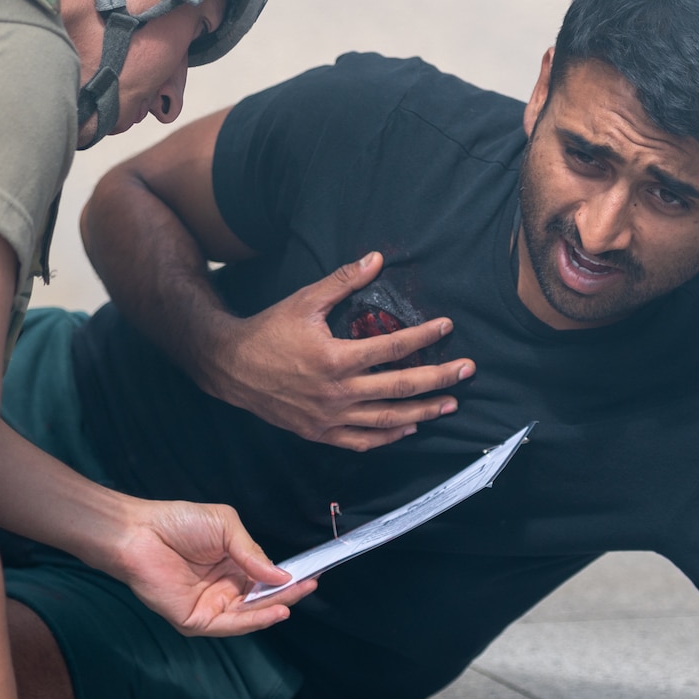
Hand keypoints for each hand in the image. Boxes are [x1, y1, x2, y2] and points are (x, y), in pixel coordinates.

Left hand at [107, 498, 314, 635]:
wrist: (140, 533)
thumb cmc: (179, 523)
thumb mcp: (226, 528)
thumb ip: (253, 553)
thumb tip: (282, 575)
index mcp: (231, 566)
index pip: (265, 578)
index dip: (287, 578)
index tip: (311, 574)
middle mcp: (223, 589)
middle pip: (261, 599)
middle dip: (286, 593)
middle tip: (310, 585)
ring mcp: (210, 606)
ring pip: (250, 615)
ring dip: (274, 608)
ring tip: (296, 597)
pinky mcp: (196, 620)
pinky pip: (230, 624)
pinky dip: (255, 620)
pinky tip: (275, 610)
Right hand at [200, 252, 474, 451]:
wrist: (231, 366)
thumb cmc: (268, 330)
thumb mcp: (304, 301)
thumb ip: (343, 281)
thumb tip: (376, 258)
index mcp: (336, 358)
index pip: (393, 348)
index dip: (423, 337)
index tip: (447, 327)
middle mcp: (337, 393)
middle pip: (400, 388)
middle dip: (439, 378)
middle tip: (468, 371)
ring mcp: (329, 418)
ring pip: (387, 420)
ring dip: (423, 412)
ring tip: (450, 404)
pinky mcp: (320, 433)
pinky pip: (362, 441)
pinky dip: (388, 437)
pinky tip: (409, 428)